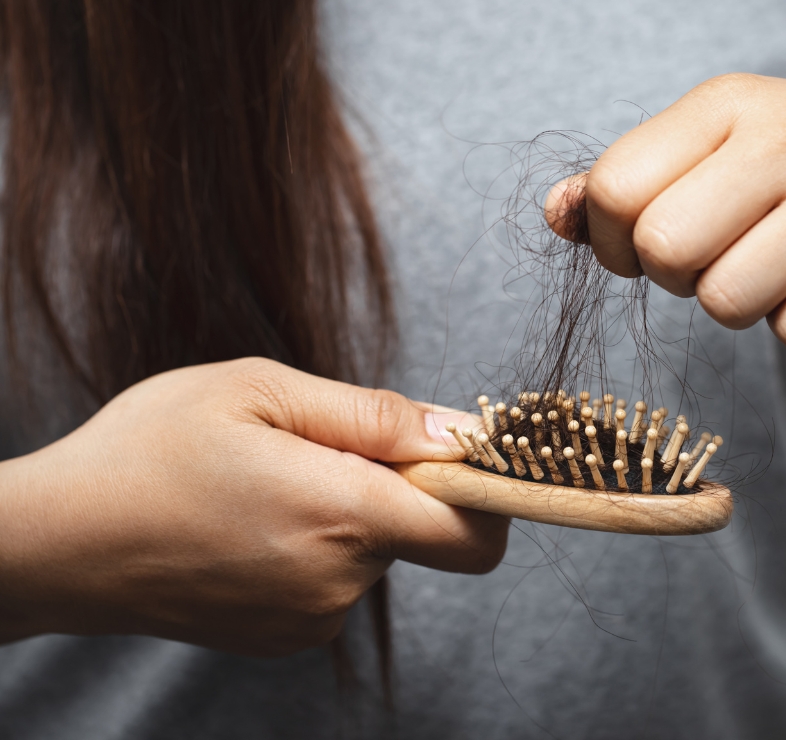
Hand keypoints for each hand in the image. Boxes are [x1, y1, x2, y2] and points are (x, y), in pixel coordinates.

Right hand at [0, 358, 506, 654]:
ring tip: (266, 483)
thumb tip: (461, 432)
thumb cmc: (150, 449)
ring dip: (346, 512)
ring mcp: (311, 619)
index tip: (455, 454)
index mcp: (342, 513)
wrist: (56, 543)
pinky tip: (252, 522)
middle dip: (393, 484)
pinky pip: (337, 579)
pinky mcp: (285, 638)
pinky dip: (317, 546)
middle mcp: (338, 581)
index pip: (475, 531)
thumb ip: (374, 415)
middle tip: (312, 448)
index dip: (486, 490)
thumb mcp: (261, 391)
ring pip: (375, 551)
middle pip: (423, 530)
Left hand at [547, 74, 785, 352]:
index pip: (615, 189)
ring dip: (740, 305)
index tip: (650, 244)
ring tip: (780, 266)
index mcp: (729, 102)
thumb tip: (555, 214)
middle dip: (678, 277)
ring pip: (727, 303)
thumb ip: (626, 182)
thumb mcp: (716, 152)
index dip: (615, 241)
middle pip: (664, 250)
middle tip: (720, 258)